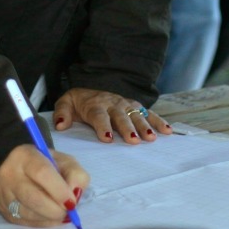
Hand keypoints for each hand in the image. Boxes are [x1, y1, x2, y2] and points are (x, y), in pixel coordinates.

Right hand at [0, 143, 89, 226]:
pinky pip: (24, 222)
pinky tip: (49, 217)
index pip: (42, 173)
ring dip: (49, 218)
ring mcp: (4, 195)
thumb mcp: (63, 161)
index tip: (72, 202)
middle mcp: (10, 175)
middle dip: (55, 209)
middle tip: (68, 211)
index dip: (59, 190)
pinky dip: (42, 223)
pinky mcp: (3, 211)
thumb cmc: (44, 164)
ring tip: (60, 213)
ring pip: (28, 213)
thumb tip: (75, 195)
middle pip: (33, 197)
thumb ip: (76, 174)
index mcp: (25, 156)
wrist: (14, 168)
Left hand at [52, 87, 172, 143]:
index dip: (103, 126)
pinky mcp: (134, 106)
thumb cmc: (79, 102)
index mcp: (94, 105)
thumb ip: (62, 113)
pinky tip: (167, 131)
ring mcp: (125, 104)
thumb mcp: (65, 103)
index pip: (99, 116)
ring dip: (144, 126)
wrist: (90, 88)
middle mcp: (112, 104)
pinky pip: (148, 113)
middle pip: (120, 116)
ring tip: (151, 138)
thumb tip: (61, 124)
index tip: (108, 138)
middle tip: (134, 140)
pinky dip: (158, 121)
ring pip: (136, 115)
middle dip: (127, 128)